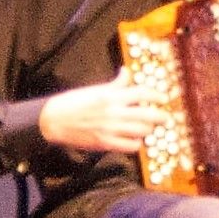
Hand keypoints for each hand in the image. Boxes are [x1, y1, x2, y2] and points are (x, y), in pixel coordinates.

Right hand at [37, 79, 160, 157]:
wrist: (54, 120)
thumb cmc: (73, 102)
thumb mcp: (95, 89)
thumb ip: (115, 83)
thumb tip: (126, 72)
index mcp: (110, 95)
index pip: (142, 92)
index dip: (156, 95)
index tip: (163, 97)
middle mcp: (114, 112)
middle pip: (147, 114)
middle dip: (160, 116)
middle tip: (164, 116)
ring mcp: (111, 129)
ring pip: (142, 131)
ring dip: (149, 129)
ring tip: (150, 128)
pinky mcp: (106, 143)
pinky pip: (130, 146)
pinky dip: (137, 143)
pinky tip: (135, 139)